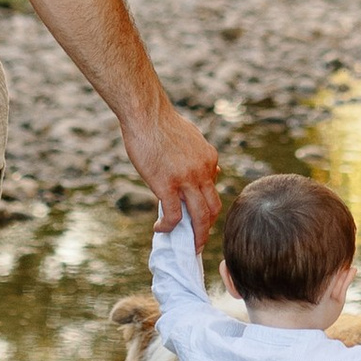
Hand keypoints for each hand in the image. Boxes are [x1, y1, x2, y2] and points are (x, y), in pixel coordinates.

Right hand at [126, 97, 220, 243]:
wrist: (146, 114)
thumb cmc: (162, 123)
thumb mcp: (192, 137)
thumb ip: (201, 157)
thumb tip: (213, 171)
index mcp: (209, 159)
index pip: (213, 189)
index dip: (206, 205)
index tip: (197, 215)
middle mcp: (203, 170)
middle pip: (214, 208)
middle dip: (208, 227)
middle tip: (200, 240)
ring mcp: (187, 179)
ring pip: (200, 216)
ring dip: (197, 235)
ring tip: (190, 246)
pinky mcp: (167, 184)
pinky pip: (174, 214)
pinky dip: (169, 226)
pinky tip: (159, 228)